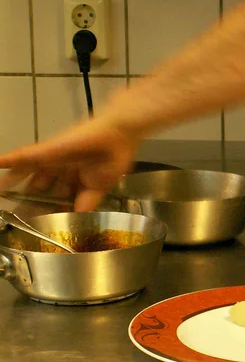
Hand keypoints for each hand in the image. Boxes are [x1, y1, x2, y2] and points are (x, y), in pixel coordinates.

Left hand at [0, 117, 138, 210]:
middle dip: (26, 202)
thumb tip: (76, 221)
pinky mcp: (46, 150)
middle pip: (38, 189)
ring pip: (26, 174)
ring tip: (0, 194)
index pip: (57, 200)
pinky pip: (22, 157)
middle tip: (15, 214)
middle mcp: (60, 170)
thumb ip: (86, 204)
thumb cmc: (113, 160)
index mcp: (75, 181)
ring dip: (11, 184)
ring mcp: (51, 160)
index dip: (47, 212)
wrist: (117, 136)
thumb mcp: (100, 189)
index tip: (38, 225)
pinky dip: (8, 161)